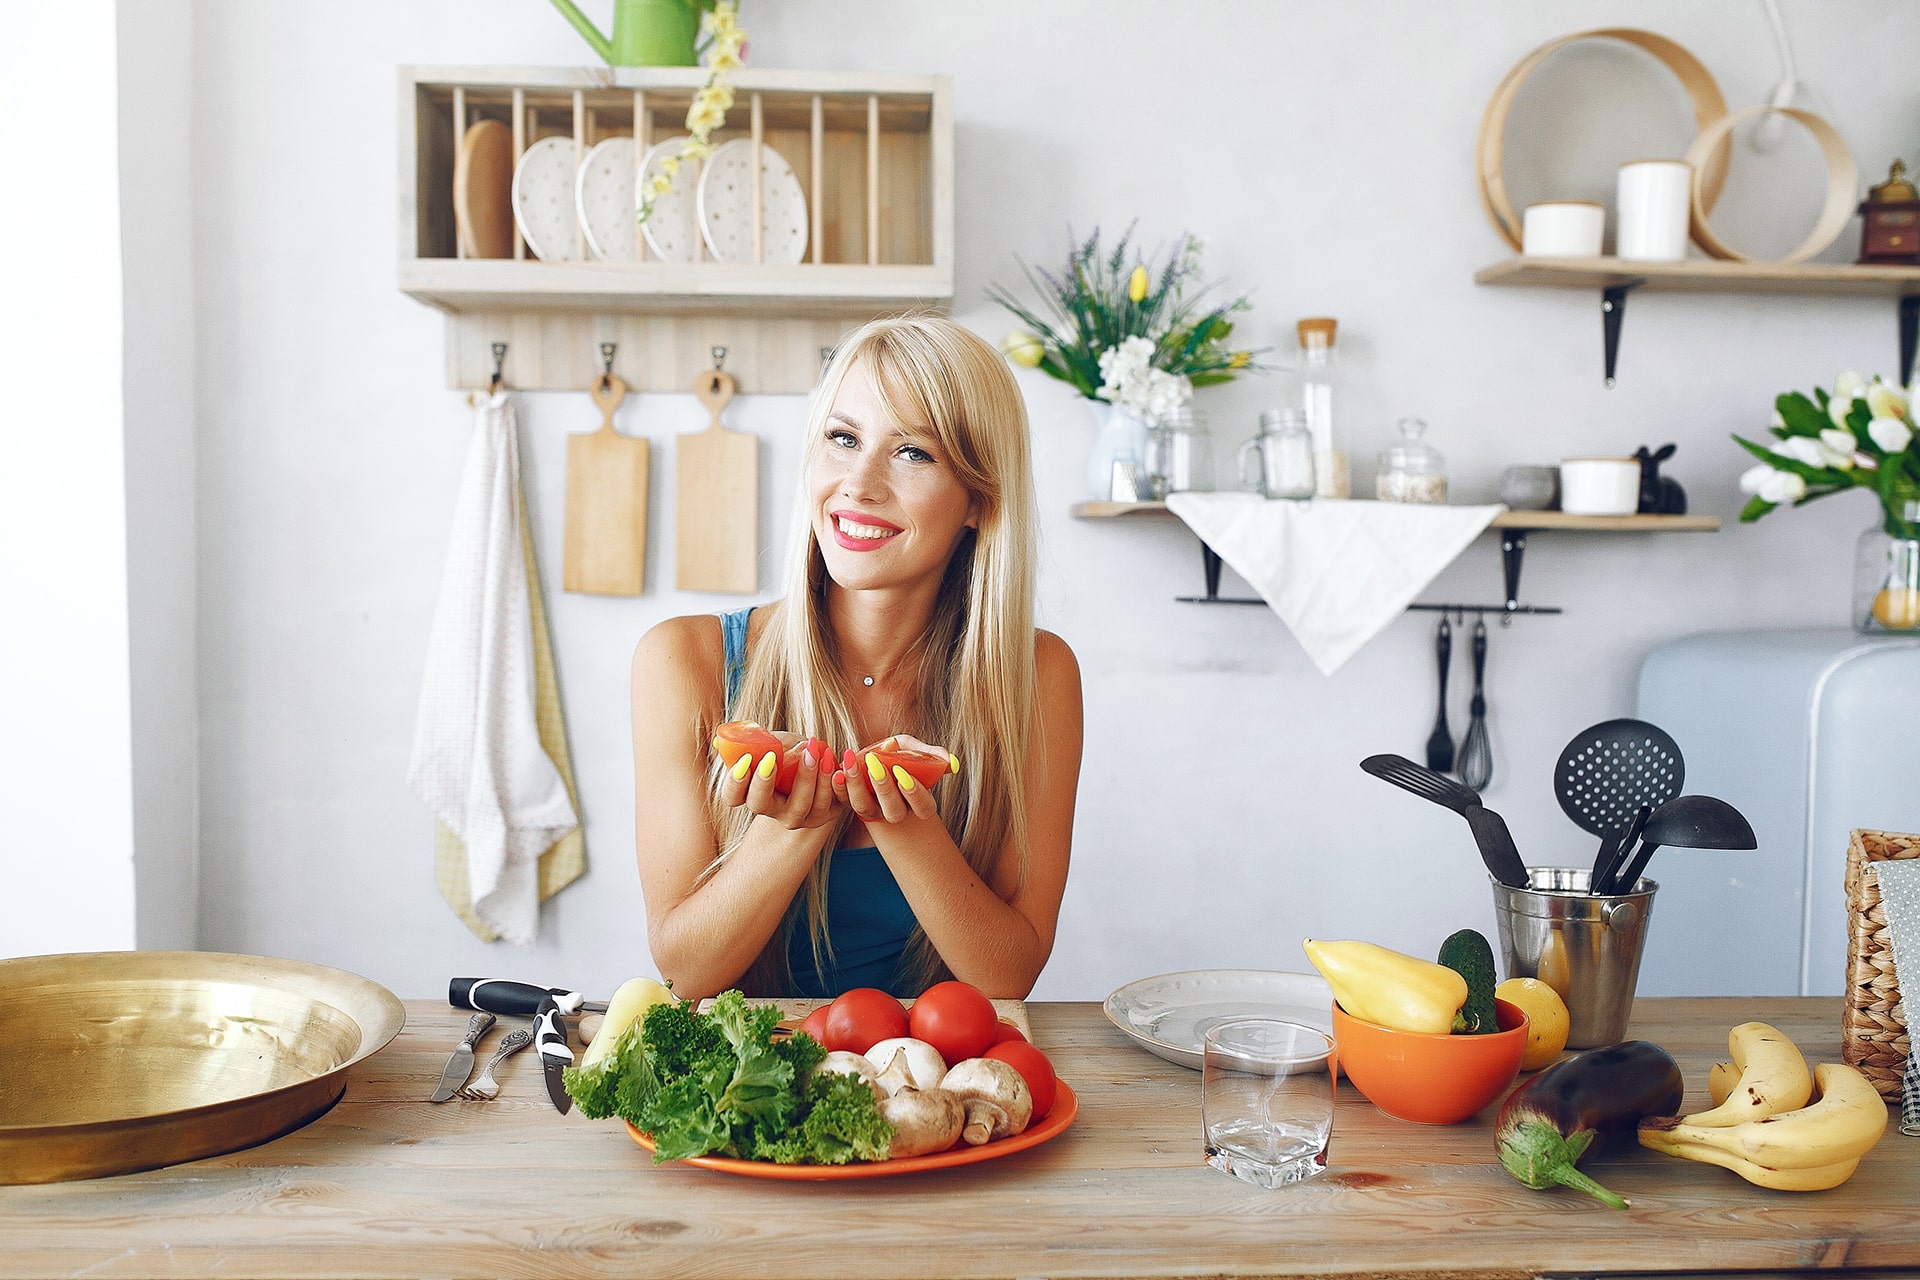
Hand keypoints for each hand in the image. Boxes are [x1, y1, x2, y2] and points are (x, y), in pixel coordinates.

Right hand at [717, 733, 838, 829]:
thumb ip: (760, 740)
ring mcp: (799, 816)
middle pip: (760, 805)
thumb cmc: (791, 754)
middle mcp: (773, 810)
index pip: (732, 797)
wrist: (821, 768)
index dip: (735, 782)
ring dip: (806, 776)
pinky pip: (829, 804)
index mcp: (752, 793)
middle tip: (771, 757)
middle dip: (763, 782)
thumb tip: (741, 735)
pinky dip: (833, 785)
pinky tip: (836, 766)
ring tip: (814, 749)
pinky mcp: (826, 813)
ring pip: (800, 805)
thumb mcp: (774, 745)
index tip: (745, 758)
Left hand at [833, 733, 951, 825]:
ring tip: (852, 762)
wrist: (874, 760)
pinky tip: (837, 773)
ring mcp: (872, 809)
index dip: (914, 794)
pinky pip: (843, 801)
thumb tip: (950, 762)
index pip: (922, 807)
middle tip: (875, 765)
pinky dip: (838, 789)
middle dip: (884, 789)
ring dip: (857, 786)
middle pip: (893, 811)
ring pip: (864, 808)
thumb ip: (931, 754)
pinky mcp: (850, 802)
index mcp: (917, 803)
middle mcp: (895, 811)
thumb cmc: (900, 755)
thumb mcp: (916, 750)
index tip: (903, 773)